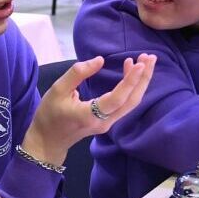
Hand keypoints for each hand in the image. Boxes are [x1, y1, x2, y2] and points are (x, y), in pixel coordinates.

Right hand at [22, 54, 156, 165]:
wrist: (48, 141)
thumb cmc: (49, 114)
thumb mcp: (57, 89)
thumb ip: (78, 73)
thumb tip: (100, 60)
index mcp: (90, 115)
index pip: (117, 99)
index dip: (130, 81)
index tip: (141, 63)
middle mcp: (104, 122)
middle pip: (132, 101)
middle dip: (144, 79)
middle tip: (150, 57)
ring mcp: (108, 123)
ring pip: (131, 103)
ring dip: (140, 82)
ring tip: (145, 60)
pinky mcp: (108, 121)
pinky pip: (125, 103)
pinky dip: (132, 87)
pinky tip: (131, 71)